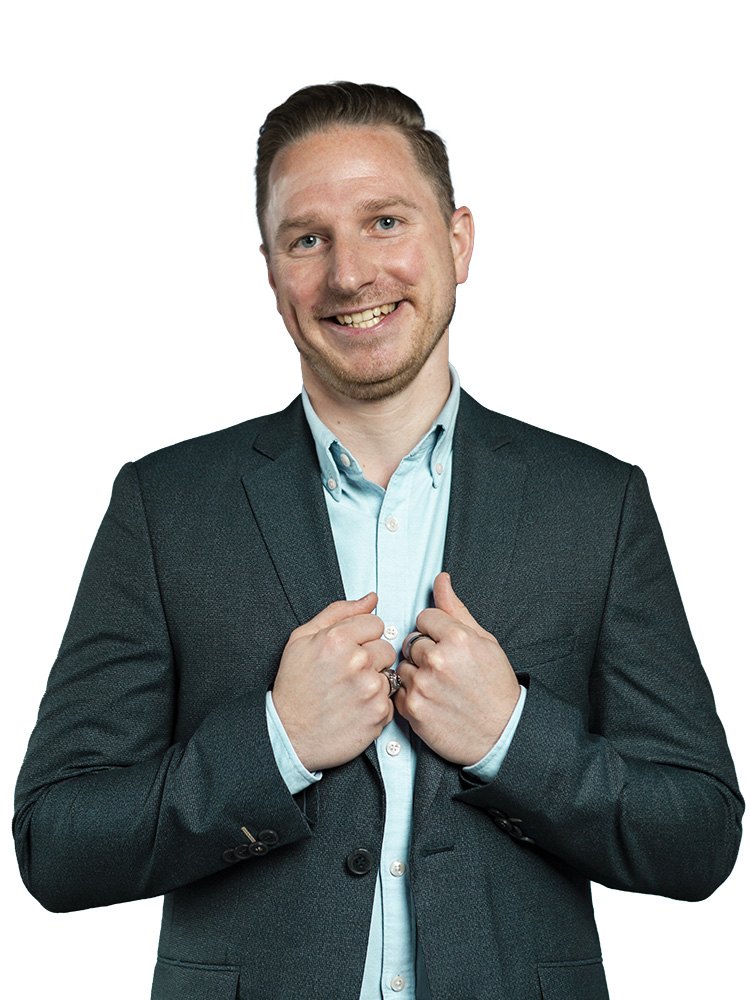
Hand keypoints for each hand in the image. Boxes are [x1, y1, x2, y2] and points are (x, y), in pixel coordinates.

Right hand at [272, 593, 396, 770]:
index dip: (362, 637)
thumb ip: (339, 612)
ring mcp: (370, 689)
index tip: (349, 650)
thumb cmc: (293, 688)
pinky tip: (354, 708)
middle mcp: (357, 662)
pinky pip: (390, 700)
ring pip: (390, 674)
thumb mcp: (302, 638)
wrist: (289, 734)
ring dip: (373, 682)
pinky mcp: (379, 713)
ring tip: (349, 692)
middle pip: (386, 648)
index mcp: (338, 639)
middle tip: (346, 674)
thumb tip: (371, 599)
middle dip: (370, 659)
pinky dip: (375, 705)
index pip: (376, 623)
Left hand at [393, 573, 520, 765]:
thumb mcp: (484, 641)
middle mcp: (438, 660)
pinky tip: (432, 701)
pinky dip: (411, 696)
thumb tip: (441, 580)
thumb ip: (456, 609)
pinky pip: (398, 690)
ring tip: (440, 687)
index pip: (424, 617)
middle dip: (425, 653)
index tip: (446, 645)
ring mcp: (423, 685)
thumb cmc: (496, 688)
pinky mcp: (413, 709)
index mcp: (458, 638)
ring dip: (416, 674)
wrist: (502, 733)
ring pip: (403, 665)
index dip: (435, 631)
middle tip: (446, 670)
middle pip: (411, 641)